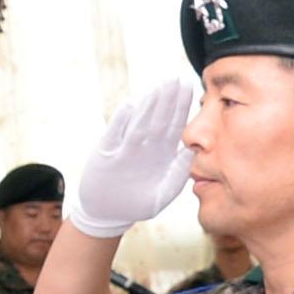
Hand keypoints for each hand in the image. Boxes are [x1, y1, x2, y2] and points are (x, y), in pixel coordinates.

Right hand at [67, 76, 199, 237]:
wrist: (107, 215)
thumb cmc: (137, 204)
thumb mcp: (161, 196)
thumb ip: (176, 177)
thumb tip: (187, 153)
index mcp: (160, 153)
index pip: (173, 125)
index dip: (181, 106)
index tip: (189, 87)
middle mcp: (143, 147)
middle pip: (157, 119)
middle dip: (166, 99)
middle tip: (174, 78)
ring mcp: (124, 149)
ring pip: (138, 123)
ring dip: (147, 105)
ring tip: (157, 88)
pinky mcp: (105, 155)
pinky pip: (114, 135)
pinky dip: (121, 121)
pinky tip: (129, 106)